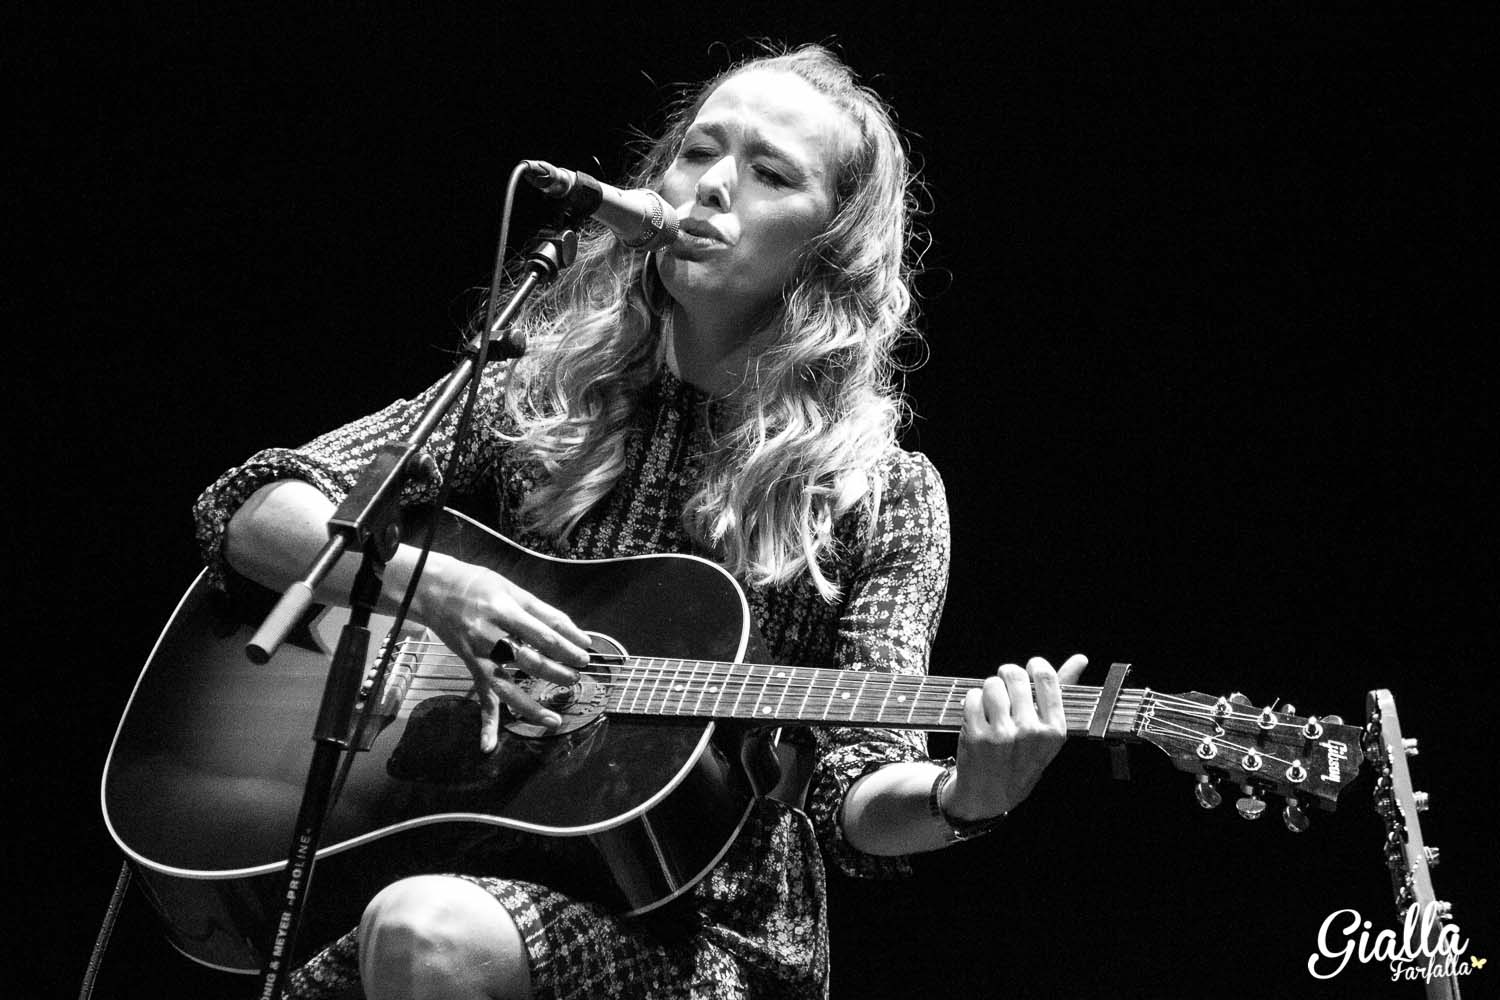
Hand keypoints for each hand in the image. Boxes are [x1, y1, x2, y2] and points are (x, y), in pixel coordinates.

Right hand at [415, 555, 591, 751]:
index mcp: (506, 609)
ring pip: (507, 685)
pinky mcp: (471, 664)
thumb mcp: (513, 589)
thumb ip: (544, 613)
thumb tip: (577, 635)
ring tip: (553, 718)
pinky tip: (488, 745)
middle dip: (557, 672)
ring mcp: (479, 652)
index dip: (569, 646)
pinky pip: (480, 695)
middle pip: (530, 660)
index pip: (545, 633)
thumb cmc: (479, 586)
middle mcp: (490, 633)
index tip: (586, 654)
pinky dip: (485, 722)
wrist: (434, 589)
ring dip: (530, 705)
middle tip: (576, 677)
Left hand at [944, 654, 1087, 820]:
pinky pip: (971, 696)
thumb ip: (1061, 692)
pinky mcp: (976, 735)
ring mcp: (1002, 735)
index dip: (1034, 666)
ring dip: (988, 691)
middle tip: (1006, 688)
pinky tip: (978, 718)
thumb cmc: (1021, 758)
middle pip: (1014, 674)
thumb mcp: (1047, 733)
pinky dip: (972, 702)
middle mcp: (1031, 732)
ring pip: (991, 684)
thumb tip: (1080, 658)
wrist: (988, 796)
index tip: (1029, 669)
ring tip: (993, 709)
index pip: (1046, 677)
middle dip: (1006, 676)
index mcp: (1055, 730)